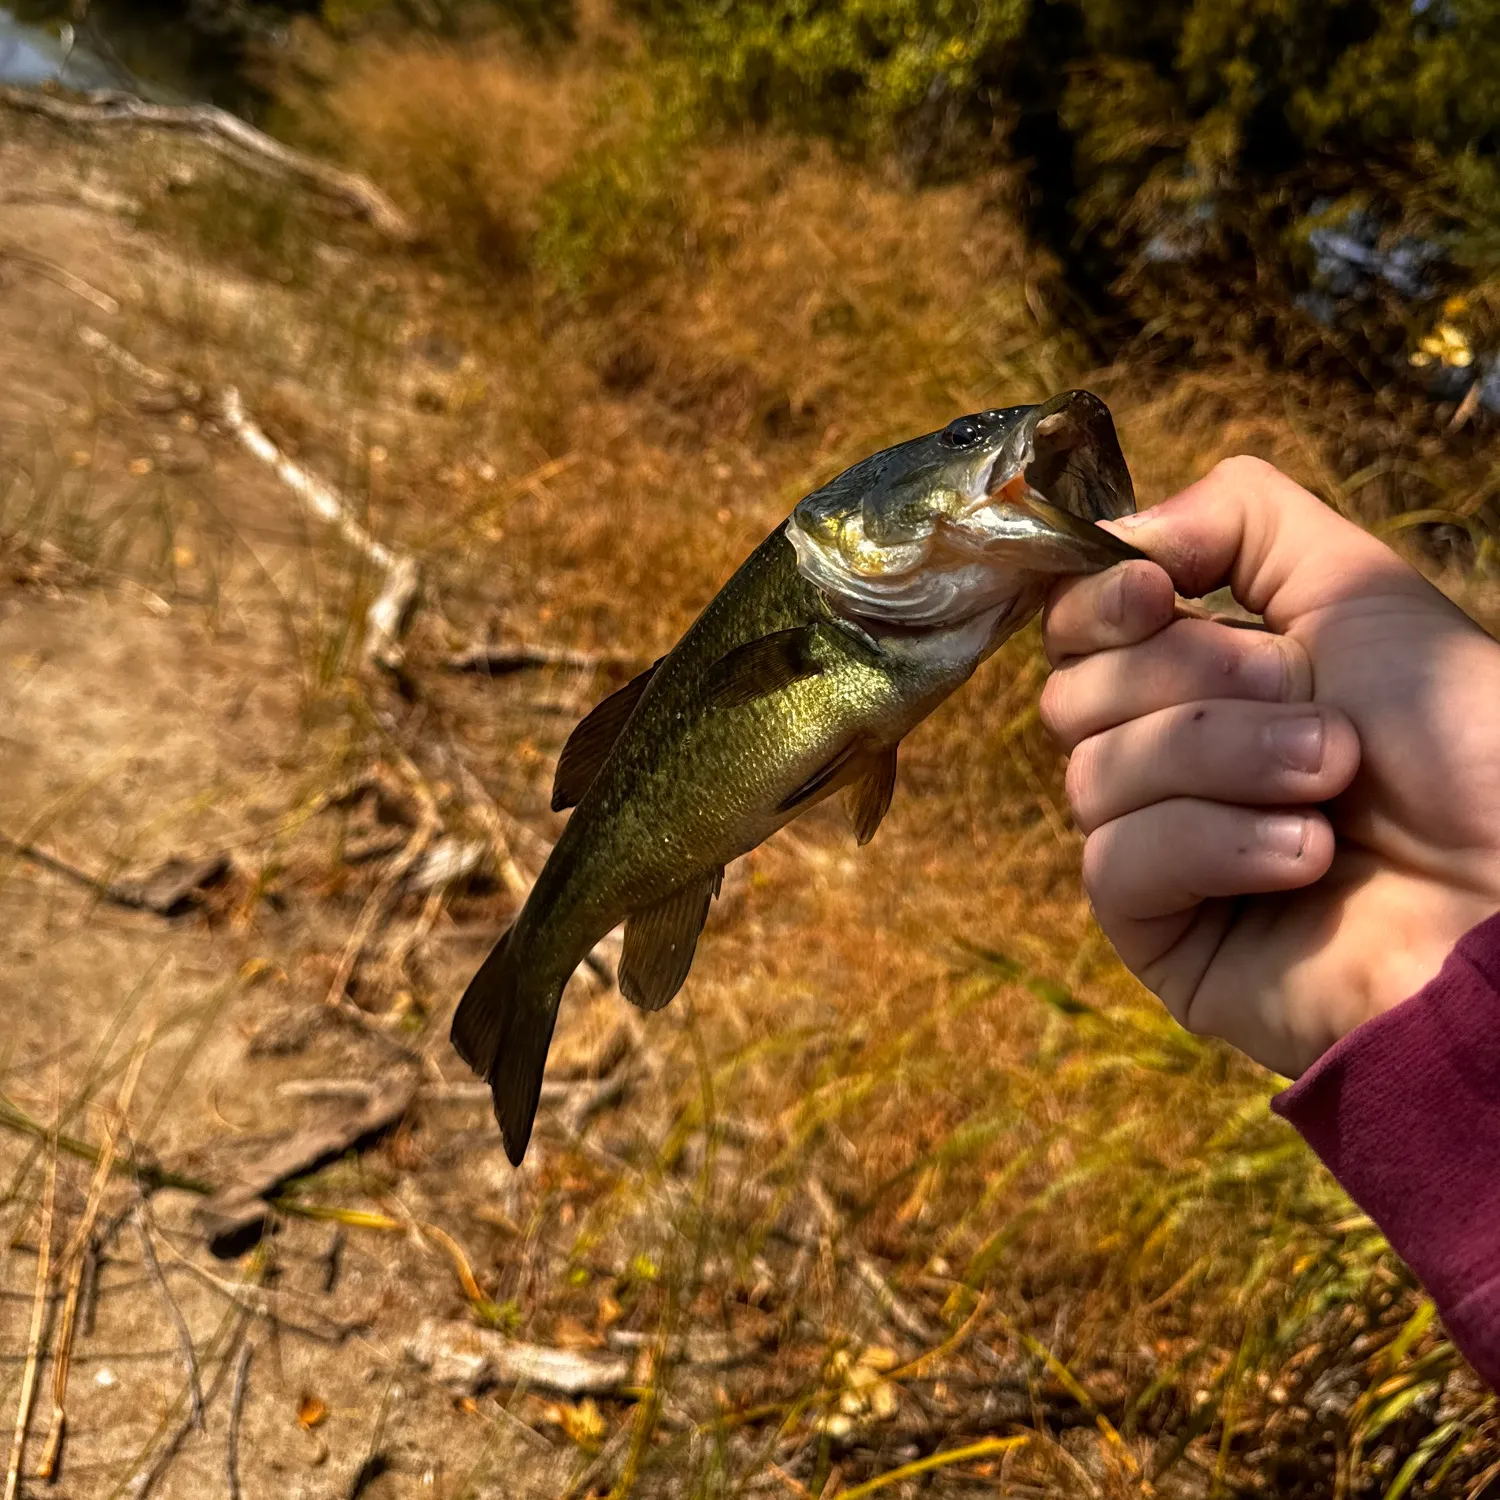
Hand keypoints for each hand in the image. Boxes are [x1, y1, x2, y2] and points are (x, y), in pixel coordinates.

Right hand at [1040, 456, 1499, 1076]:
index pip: (1073, 628)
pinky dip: (1214, 845)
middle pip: (1072, 695)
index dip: (1096, 602)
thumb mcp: (1356, 589)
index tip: (1156, 591)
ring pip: (1093, 775)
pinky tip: (1306, 856)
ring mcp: (1156, 850)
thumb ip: (1238, 519)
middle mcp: (1164, 758)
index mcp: (1197, 676)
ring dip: (1225, 759)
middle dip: (1190, 681)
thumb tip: (1114, 536)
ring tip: (1331, 780)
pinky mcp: (1157, 935)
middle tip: (1305, 695)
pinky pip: (1116, 863)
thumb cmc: (1462, 740)